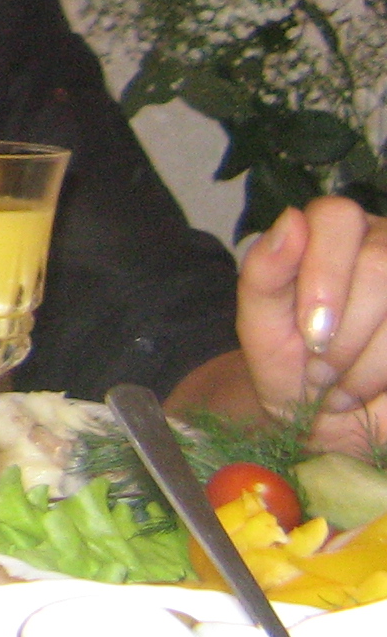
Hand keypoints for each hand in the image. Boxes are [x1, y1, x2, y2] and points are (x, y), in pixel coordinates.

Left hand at [232, 196, 386, 449]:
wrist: (323, 419)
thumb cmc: (288, 360)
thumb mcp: (260, 320)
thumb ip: (265, 269)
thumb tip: (291, 218)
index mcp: (332, 229)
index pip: (337, 217)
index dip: (325, 275)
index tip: (310, 332)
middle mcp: (382, 242)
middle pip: (380, 263)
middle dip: (346, 331)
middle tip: (319, 369)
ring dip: (367, 361)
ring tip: (339, 386)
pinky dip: (384, 374)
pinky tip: (366, 390)